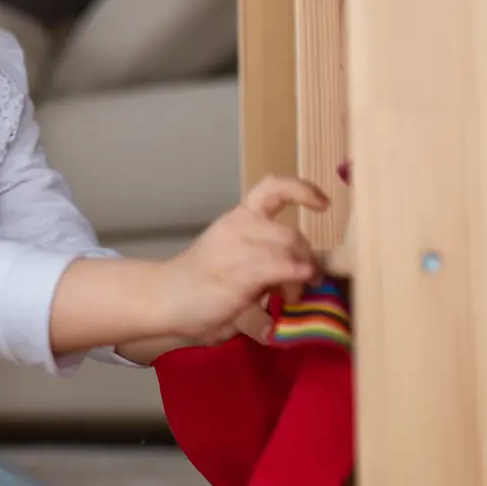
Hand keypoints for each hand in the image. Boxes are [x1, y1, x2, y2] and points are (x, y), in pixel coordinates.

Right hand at [155, 176, 326, 343]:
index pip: (272, 189)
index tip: (323, 203)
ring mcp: (238, 248)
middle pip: (292, 234)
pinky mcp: (240, 273)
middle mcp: (237, 226)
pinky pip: (282, 269)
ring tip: (291, 296)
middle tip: (305, 282)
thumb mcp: (235, 258)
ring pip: (290, 250)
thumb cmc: (200, 281)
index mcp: (237, 218)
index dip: (303, 190)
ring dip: (301, 275)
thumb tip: (305, 271)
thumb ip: (266, 258)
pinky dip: (295, 281)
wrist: (163, 296)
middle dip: (307, 259)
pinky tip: (290, 296)